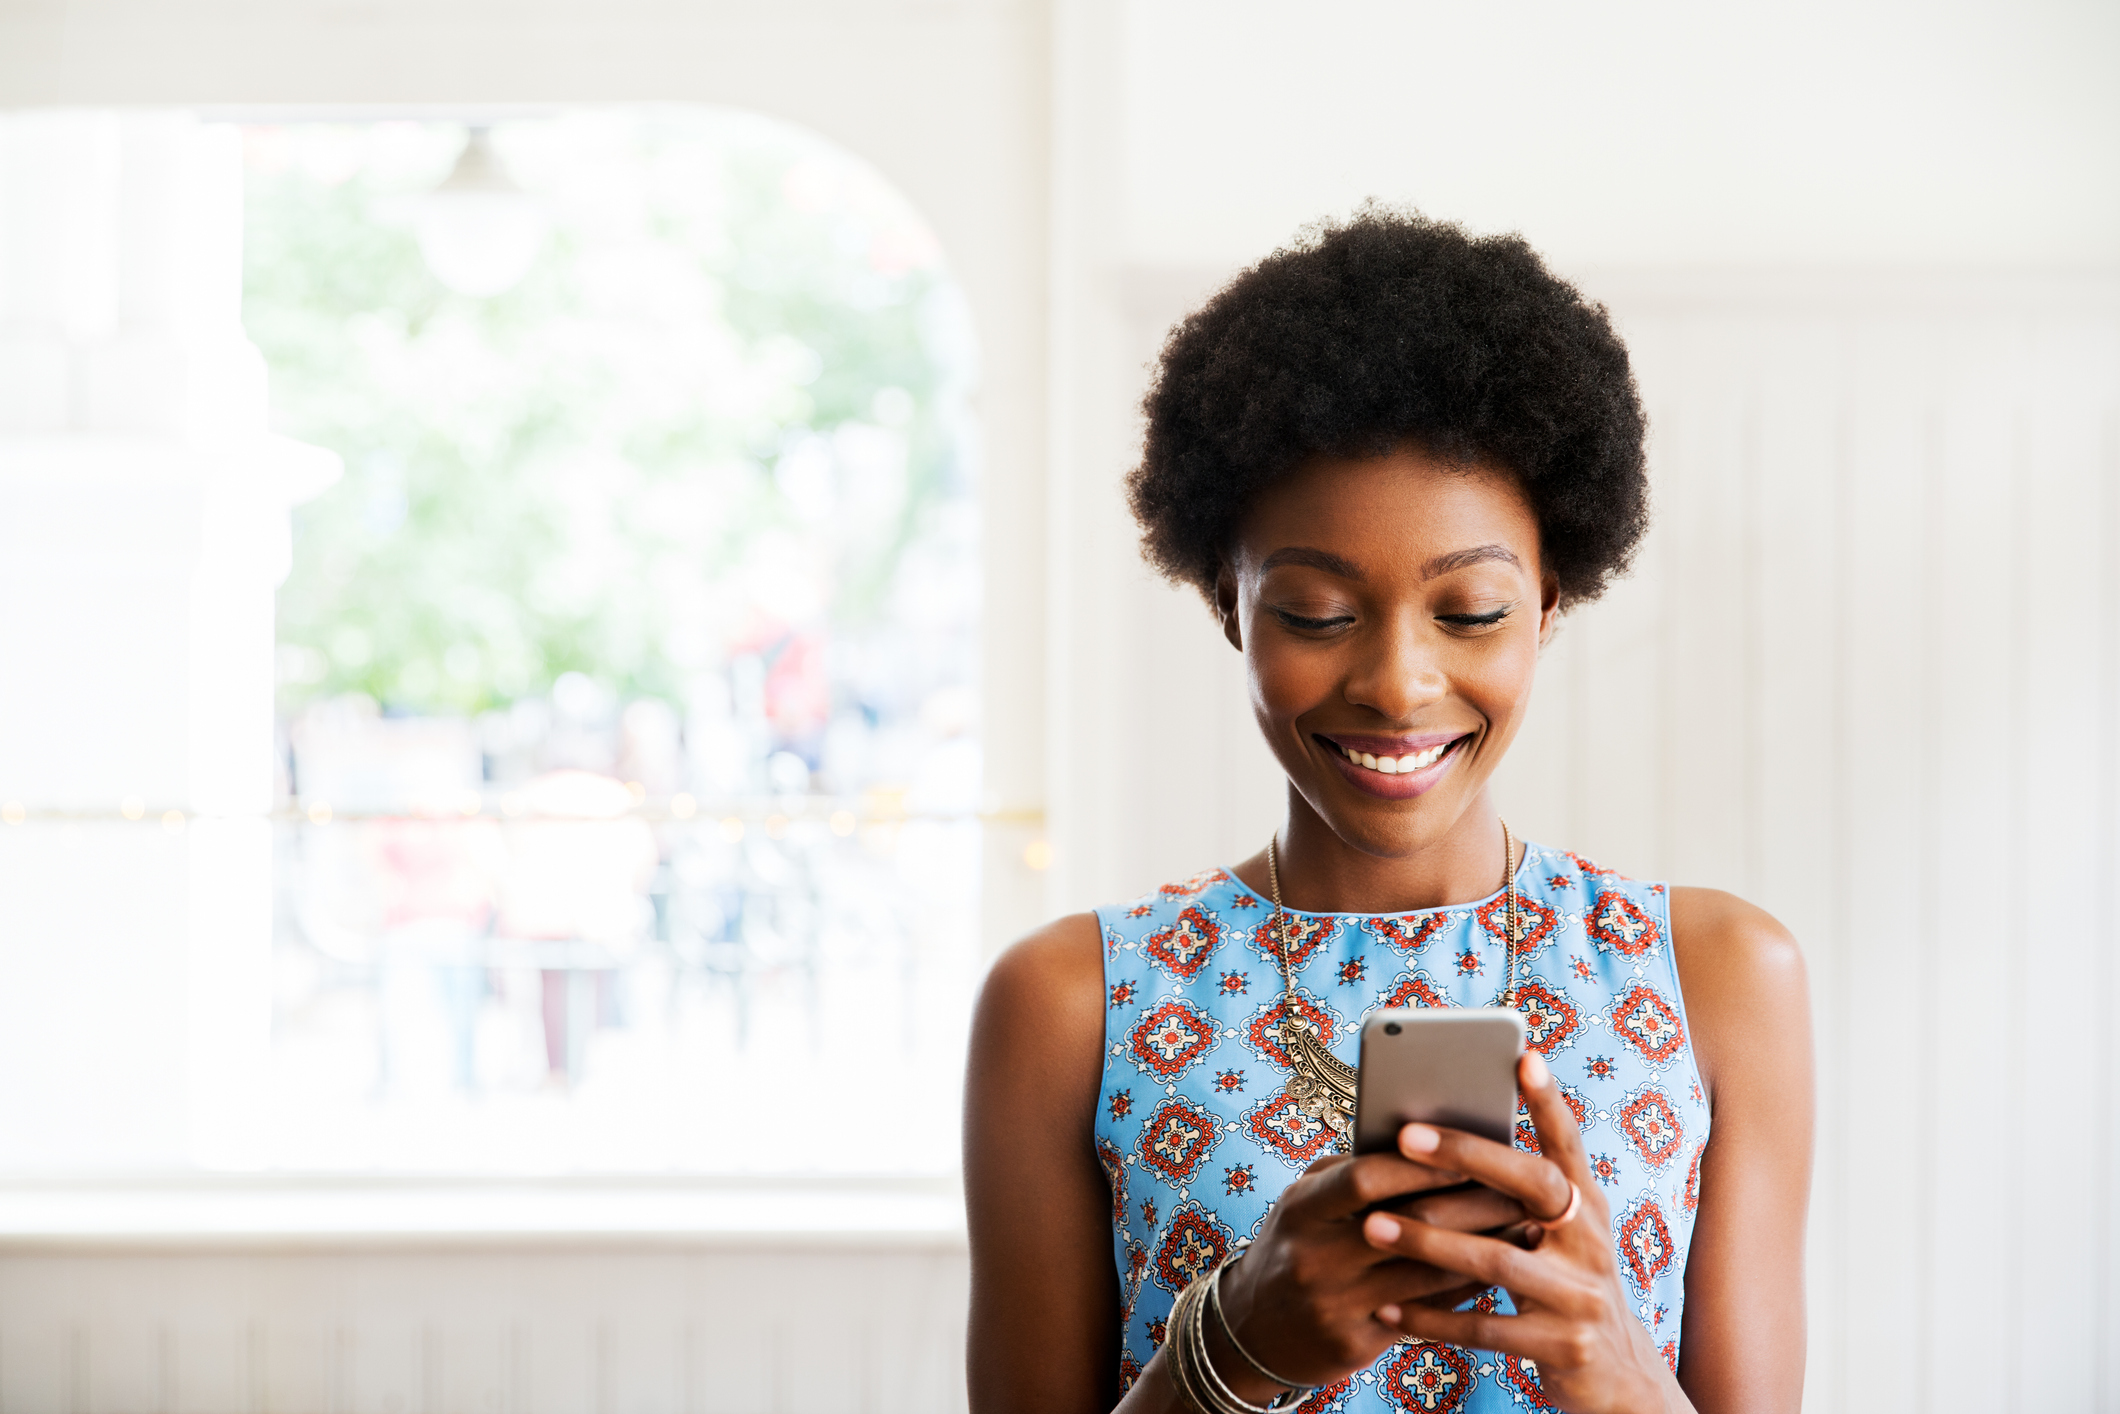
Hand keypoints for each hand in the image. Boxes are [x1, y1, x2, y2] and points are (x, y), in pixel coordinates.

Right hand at [1208, 1143, 1531, 1401]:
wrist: (1249, 1329)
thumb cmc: (1295, 1244)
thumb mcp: (1306, 1202)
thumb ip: (1353, 1173)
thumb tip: (1430, 1143)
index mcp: (1302, 1208)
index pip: (1366, 1176)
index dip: (1423, 1164)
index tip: (1474, 1150)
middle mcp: (1314, 1257)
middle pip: (1409, 1225)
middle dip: (1473, 1204)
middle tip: (1522, 1189)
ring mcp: (1334, 1304)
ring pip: (1428, 1274)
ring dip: (1484, 1250)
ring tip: (1523, 1229)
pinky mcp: (1354, 1343)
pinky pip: (1425, 1313)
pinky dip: (1464, 1290)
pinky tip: (1494, 1271)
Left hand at [1360, 1052, 1677, 1413]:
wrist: (1617, 1378)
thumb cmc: (1563, 1287)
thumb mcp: (1558, 1238)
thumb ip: (1516, 1198)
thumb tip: (1436, 1143)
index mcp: (1586, 1205)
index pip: (1567, 1143)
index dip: (1547, 1101)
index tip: (1521, 1056)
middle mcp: (1591, 1242)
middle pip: (1530, 1185)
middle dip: (1465, 1155)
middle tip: (1403, 1135)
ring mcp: (1582, 1296)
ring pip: (1496, 1260)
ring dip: (1427, 1243)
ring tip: (1372, 1227)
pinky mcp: (1564, 1347)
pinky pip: (1485, 1329)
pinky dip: (1431, 1319)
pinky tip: (1387, 1309)